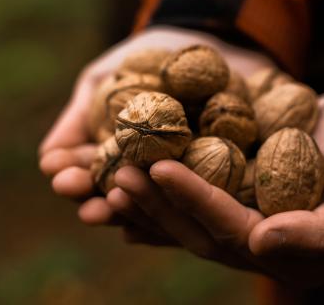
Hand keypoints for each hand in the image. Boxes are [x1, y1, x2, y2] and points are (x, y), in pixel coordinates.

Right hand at [39, 25, 273, 234]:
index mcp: (117, 151)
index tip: (57, 175)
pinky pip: (202, 191)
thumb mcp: (106, 78)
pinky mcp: (223, 172)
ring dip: (134, 212)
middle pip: (121, 194)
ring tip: (114, 212)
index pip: (90, 171)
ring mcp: (185, 172)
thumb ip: (80, 116)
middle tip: (86, 210)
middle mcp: (148, 168)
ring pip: (157, 200)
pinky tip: (166, 208)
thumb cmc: (150, 56)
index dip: (72, 175)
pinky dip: (181, 199)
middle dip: (100, 204)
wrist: (208, 39)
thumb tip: (45, 159)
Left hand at [105, 97, 323, 288]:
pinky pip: (188, 207)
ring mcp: (238, 223)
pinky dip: (158, 202)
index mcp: (281, 248)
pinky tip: (127, 198)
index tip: (161, 169)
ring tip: (114, 180)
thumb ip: (313, 234)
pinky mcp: (228, 205)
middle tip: (121, 177)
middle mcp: (253, 242)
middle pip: (196, 228)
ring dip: (147, 203)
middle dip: (157, 205)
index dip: (194, 199)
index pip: (228, 226)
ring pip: (185, 220)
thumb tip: (261, 238)